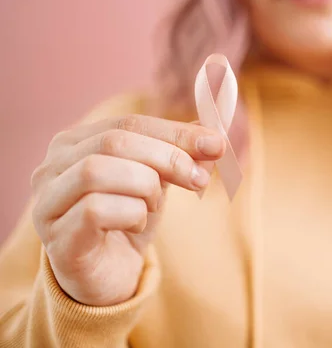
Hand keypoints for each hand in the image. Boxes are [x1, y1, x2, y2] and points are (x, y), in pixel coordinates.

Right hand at [30, 114, 223, 305]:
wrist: (107, 276)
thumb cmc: (126, 221)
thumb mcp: (156, 180)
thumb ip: (178, 154)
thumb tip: (212, 138)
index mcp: (75, 143)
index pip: (129, 123)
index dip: (175, 132)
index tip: (215, 144)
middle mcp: (51, 166)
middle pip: (114, 142)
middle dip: (167, 157)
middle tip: (199, 179)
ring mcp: (47, 202)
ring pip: (98, 170)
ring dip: (144, 187)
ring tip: (154, 206)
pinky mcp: (56, 238)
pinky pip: (95, 210)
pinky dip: (130, 214)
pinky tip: (135, 226)